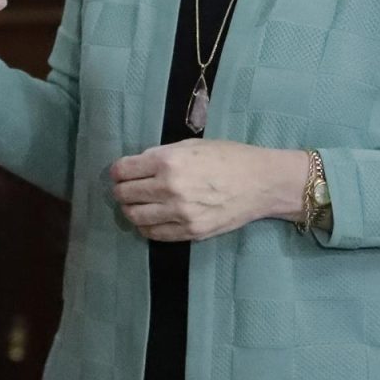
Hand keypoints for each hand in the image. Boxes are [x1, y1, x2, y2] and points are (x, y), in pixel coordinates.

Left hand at [109, 140, 308, 240]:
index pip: (123, 170)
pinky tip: (151, 219)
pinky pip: (154, 234)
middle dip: (121, 191)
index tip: (120, 173)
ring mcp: (179, 213)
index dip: (118, 172)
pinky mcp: (190, 232)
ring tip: (136, 205)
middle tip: (125, 189)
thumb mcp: (192, 146)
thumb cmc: (228, 157)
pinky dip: (146, 227)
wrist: (261, 183)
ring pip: (135, 217)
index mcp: (168, 161)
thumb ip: (162, 155)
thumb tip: (137, 166)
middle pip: (124, 195)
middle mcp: (169, 187)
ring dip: (130, 210)